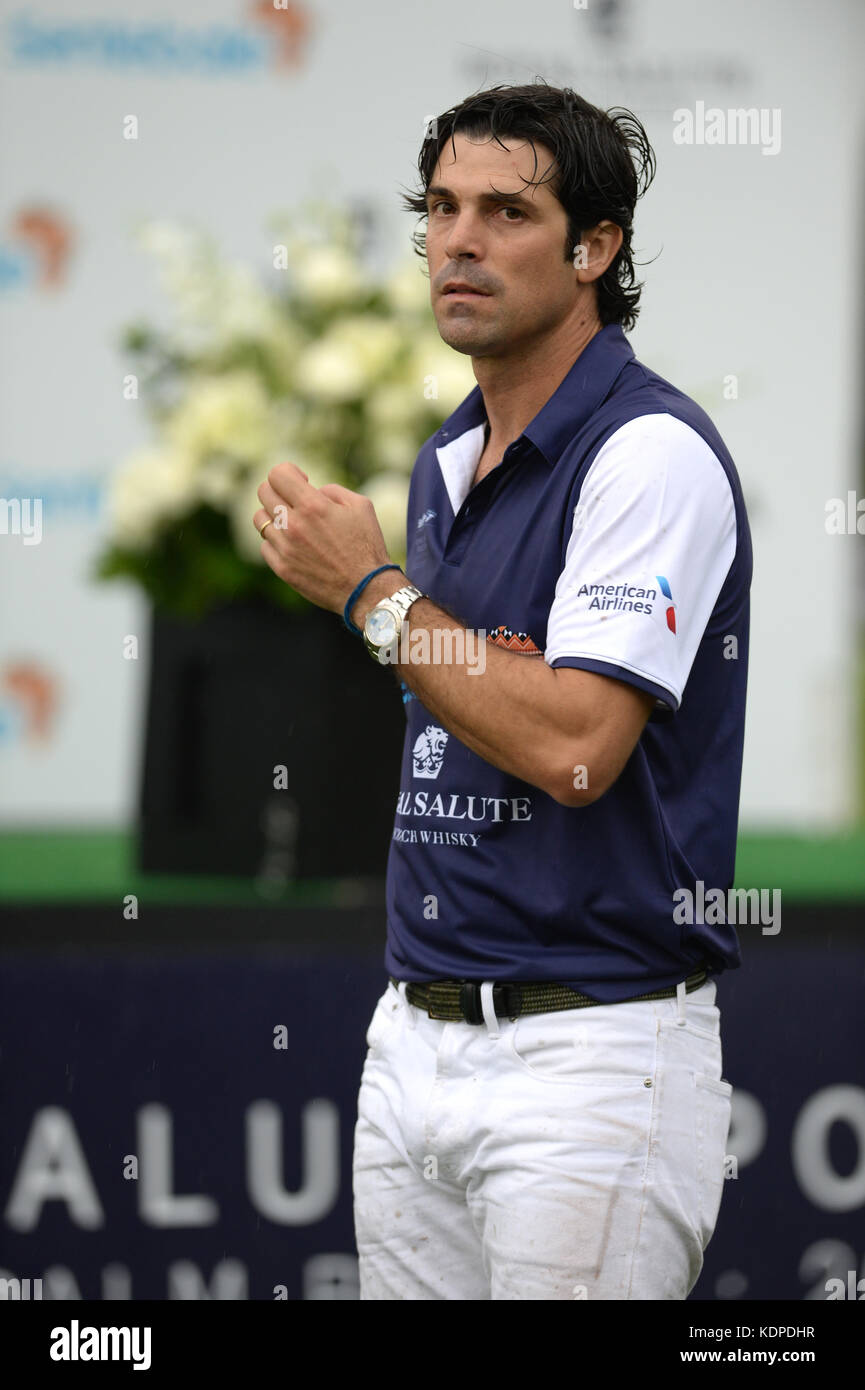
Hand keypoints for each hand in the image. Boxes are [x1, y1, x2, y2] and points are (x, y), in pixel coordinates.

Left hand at [254, 462, 392, 615]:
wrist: (367, 589)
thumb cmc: (367, 545)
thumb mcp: (360, 506)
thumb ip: (331, 490)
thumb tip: (312, 490)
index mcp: (313, 506)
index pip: (278, 474)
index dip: (289, 473)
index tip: (301, 482)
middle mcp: (294, 525)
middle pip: (264, 492)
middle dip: (279, 490)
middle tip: (295, 501)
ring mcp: (285, 548)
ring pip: (260, 519)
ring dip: (274, 516)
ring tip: (293, 523)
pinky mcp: (282, 568)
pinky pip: (265, 545)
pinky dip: (276, 542)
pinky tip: (294, 545)